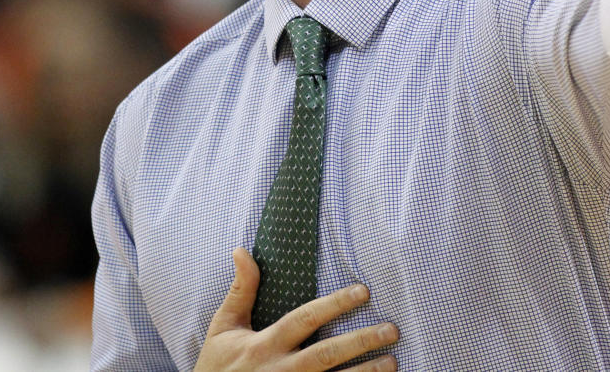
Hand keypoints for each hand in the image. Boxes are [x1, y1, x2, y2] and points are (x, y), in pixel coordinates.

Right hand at [194, 248, 398, 371]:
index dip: (334, 304)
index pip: (305, 319)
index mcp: (263, 345)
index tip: (363, 291)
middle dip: (361, 342)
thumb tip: (243, 250)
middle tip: (391, 330)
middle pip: (326, 354)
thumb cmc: (217, 366)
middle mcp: (280, 370)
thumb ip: (240, 290)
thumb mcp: (223, 327)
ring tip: (392, 362)